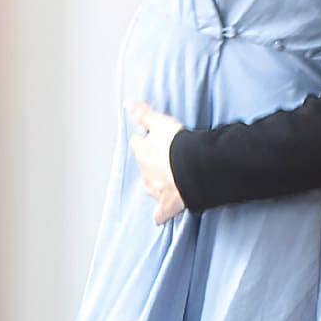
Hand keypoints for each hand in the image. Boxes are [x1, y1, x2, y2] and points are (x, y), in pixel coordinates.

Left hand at [127, 100, 186, 224]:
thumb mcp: (160, 122)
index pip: (138, 143)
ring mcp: (157, 190)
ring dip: (154, 184)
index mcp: (143, 152)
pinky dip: (162, 214)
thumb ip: (143, 114)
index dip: (145, 140)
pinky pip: (162, 213)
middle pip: (143, 166)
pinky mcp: (168, 204)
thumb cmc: (178, 145)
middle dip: (150, 163)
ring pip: (149, 187)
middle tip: (163, 158)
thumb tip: (127, 104)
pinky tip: (161, 217)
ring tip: (163, 180)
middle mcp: (146, 173)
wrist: (194, 168)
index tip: (152, 138)